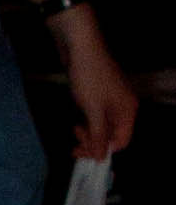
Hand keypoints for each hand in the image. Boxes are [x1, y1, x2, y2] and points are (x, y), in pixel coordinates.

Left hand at [56, 8, 140, 159]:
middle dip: (94, 142)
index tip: (84, 152)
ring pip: (103, 126)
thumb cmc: (90, 77)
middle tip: (75, 144)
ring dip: (89, 133)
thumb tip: (100, 157)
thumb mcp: (93, 110)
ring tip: (75, 130)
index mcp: (128, 111)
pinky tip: (78, 123)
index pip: (122, 141)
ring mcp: (112, 100)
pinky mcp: (100, 95)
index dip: (103, 150)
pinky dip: (88, 123)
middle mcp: (123, 106)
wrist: (81, 47)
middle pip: (112, 135)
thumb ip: (97, 135)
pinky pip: (97, 116)